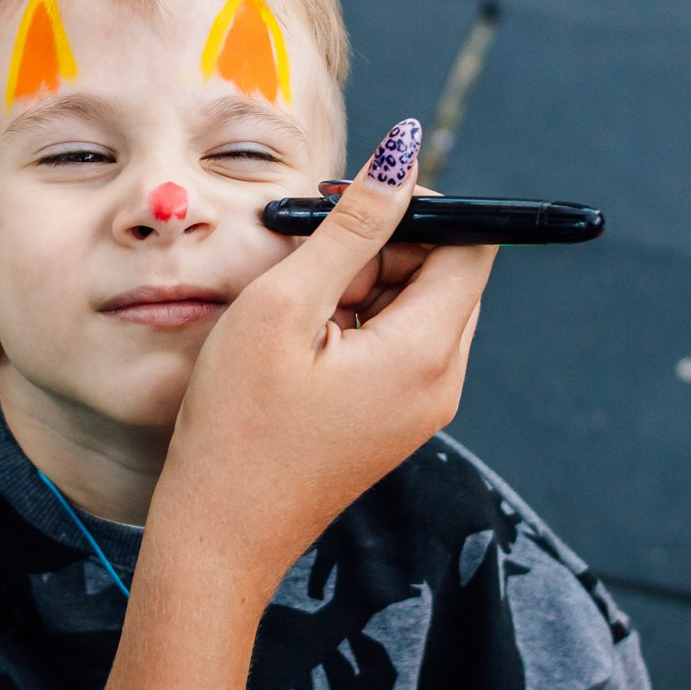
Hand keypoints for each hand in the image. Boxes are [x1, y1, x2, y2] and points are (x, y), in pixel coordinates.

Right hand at [84, 120, 496, 689]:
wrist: (218, 537)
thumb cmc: (239, 424)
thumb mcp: (287, 305)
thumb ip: (352, 225)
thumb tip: (404, 153)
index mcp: (428, 352)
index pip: (471, 244)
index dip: (418, 206)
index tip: (350, 203)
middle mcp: (441, 381)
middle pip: (444, 273)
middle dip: (383, 244)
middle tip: (306, 255)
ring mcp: (419, 407)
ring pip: (412, 306)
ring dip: (360, 282)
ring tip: (290, 306)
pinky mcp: (390, 421)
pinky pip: (392, 345)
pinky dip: (351, 322)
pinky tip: (294, 340)